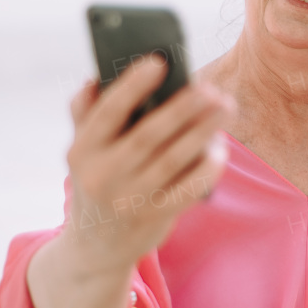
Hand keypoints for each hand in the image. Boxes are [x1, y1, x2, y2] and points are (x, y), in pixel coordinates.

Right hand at [66, 56, 233, 266]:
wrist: (95, 246)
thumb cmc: (96, 179)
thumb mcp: (82, 150)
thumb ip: (85, 113)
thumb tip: (95, 78)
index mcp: (82, 150)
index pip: (107, 113)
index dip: (133, 86)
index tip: (159, 62)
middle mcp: (103, 175)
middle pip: (149, 135)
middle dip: (182, 108)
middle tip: (210, 87)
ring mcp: (130, 199)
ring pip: (174, 159)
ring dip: (203, 131)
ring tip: (225, 107)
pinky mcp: (156, 216)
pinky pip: (189, 189)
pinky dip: (208, 168)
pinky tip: (220, 148)